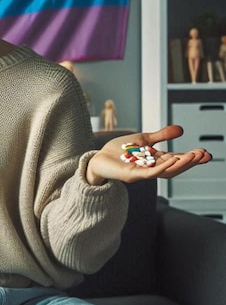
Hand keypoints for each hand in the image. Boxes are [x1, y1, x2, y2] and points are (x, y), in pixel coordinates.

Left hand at [86, 124, 211, 185]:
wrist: (99, 158)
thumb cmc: (119, 151)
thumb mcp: (143, 139)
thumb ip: (161, 135)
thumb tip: (181, 129)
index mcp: (155, 160)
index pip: (177, 160)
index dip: (191, 157)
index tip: (205, 153)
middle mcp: (151, 169)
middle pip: (175, 167)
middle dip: (190, 162)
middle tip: (204, 154)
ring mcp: (142, 174)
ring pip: (165, 172)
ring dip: (180, 164)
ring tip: (193, 156)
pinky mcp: (132, 175)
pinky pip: (150, 173)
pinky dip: (162, 167)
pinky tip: (173, 160)